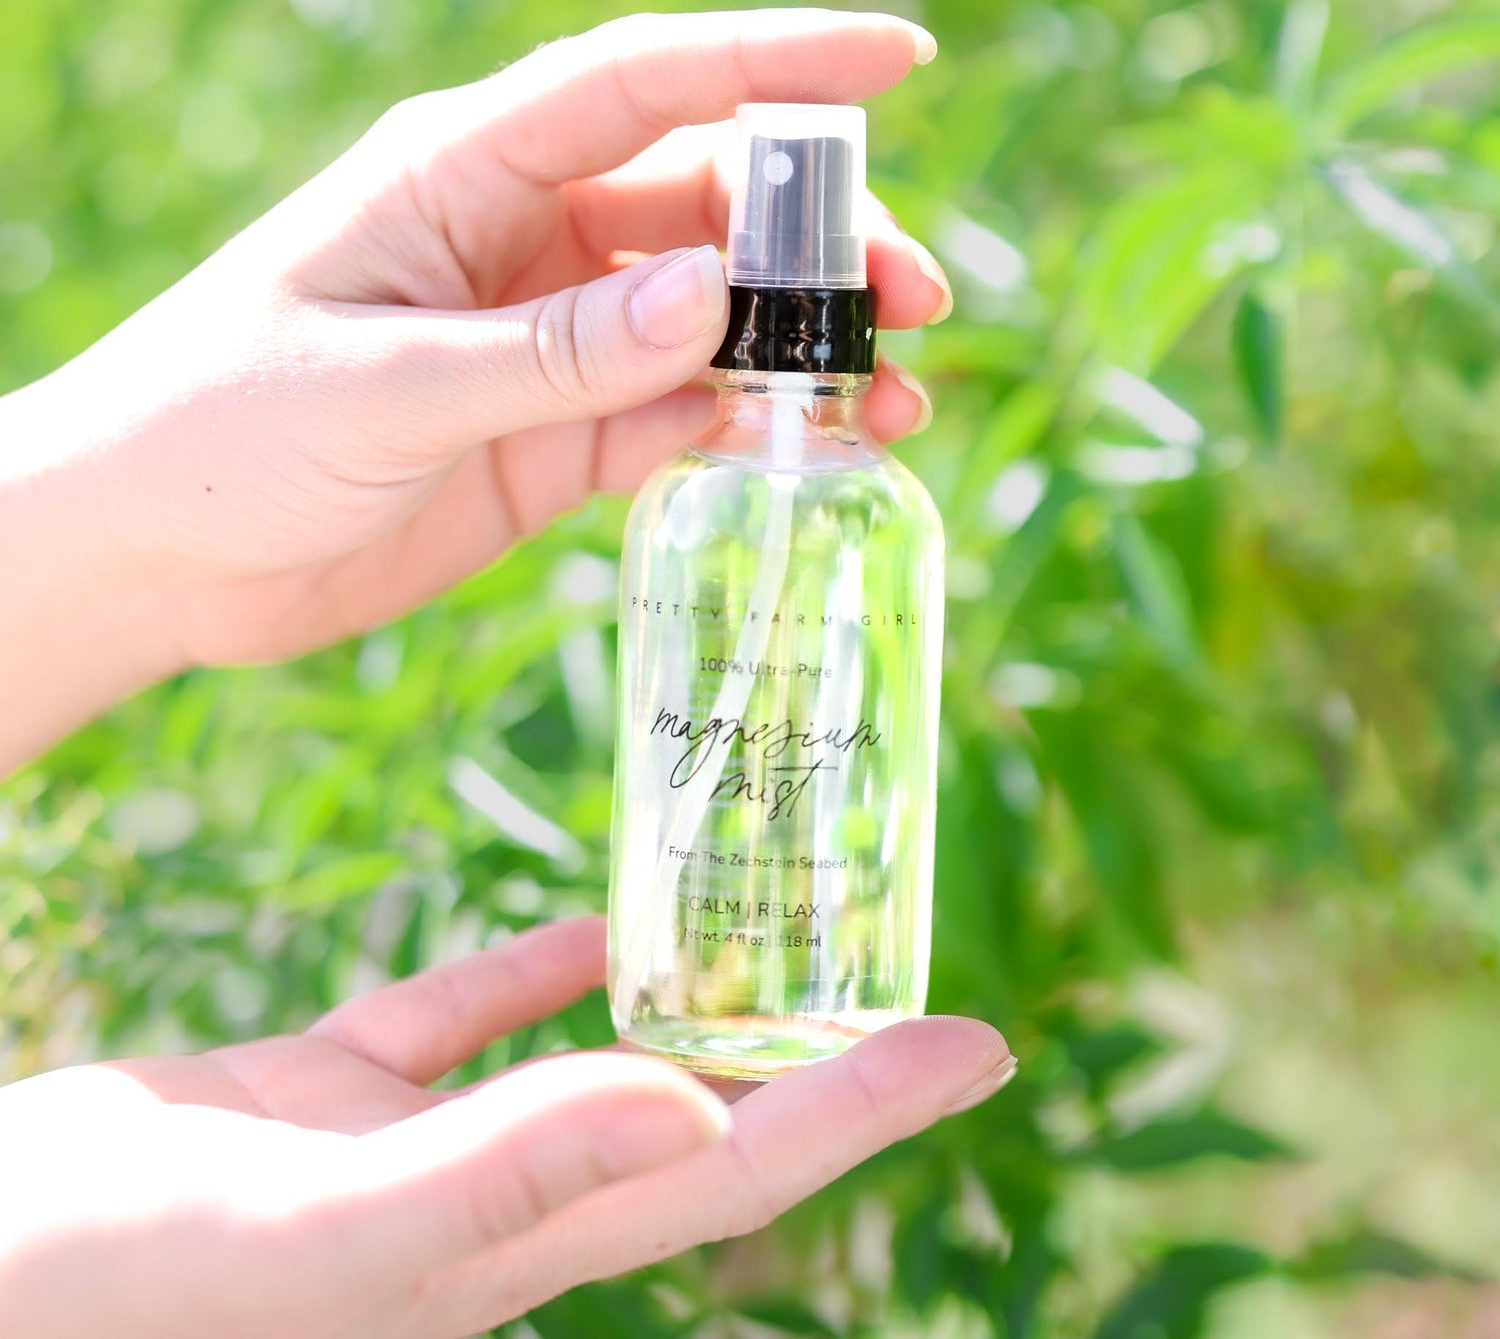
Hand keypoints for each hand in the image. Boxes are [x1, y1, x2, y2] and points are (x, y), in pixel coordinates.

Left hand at [0, 9, 949, 768]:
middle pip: (709, 206)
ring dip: (804, 348)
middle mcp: (523, 239)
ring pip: (712, 319)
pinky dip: (749, 427)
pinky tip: (814, 450)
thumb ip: (549, 353)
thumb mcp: (378, 386)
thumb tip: (715, 301)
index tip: (897, 58)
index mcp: (464, 170)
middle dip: (819, 242)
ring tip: (894, 395)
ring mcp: (549, 342)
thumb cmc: (219, 431)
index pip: (644, 83)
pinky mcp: (555, 437)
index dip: (775, 61)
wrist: (154, 556)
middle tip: (910, 299)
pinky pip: (676, 415)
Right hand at [0, 917, 1011, 1336]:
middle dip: (815, 1061)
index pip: (739, 1170)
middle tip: (912, 982)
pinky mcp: (332, 1091)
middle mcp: (488, 1200)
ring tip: (775, 934)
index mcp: (515, 1246)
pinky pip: (469, 1019)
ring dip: (686, 1007)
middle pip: (696, 1117)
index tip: (981, 1040)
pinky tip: (598, 915)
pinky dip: (537, 968)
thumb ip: (506, 1178)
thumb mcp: (321, 1235)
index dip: (868, 1108)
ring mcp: (409, 1143)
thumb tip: (700, 1120)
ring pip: (588, 1060)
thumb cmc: (121, 1288)